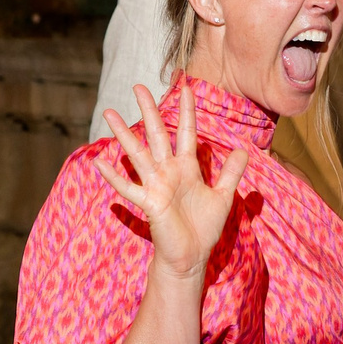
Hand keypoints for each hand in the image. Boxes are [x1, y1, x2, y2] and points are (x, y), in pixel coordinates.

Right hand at [93, 83, 248, 278]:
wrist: (191, 256)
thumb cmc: (203, 228)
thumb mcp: (224, 197)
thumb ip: (231, 173)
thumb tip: (243, 149)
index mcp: (187, 168)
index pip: (186, 133)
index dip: (186, 112)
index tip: (185, 87)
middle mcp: (168, 172)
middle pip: (157, 135)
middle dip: (149, 111)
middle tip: (138, 87)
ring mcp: (156, 186)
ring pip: (138, 154)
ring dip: (123, 134)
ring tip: (109, 113)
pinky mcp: (149, 203)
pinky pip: (128, 188)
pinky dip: (114, 177)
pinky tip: (100, 162)